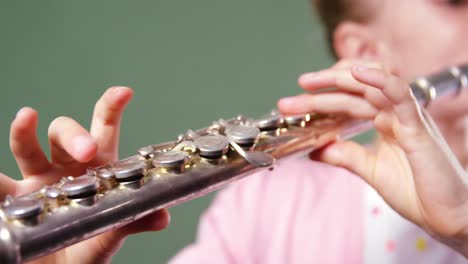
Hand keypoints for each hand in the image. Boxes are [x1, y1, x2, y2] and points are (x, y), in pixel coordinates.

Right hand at [1, 87, 168, 263]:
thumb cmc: (91, 248)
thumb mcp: (112, 233)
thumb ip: (134, 221)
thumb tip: (162, 217)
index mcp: (97, 168)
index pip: (104, 130)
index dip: (111, 108)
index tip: (124, 92)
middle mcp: (66, 167)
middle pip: (66, 135)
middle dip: (76, 135)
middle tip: (88, 151)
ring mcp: (37, 180)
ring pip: (27, 148)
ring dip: (24, 132)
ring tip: (26, 117)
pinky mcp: (12, 198)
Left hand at [278, 60, 467, 255]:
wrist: (448, 217)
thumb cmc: (417, 192)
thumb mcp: (370, 170)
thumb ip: (345, 155)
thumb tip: (315, 149)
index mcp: (385, 122)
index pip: (349, 99)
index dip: (322, 97)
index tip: (294, 102)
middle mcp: (394, 115)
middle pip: (354, 89)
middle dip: (320, 90)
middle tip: (290, 98)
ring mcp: (406, 118)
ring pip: (371, 85)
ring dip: (338, 80)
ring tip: (310, 83)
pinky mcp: (418, 127)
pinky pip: (400, 95)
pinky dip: (379, 81)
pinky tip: (357, 73)